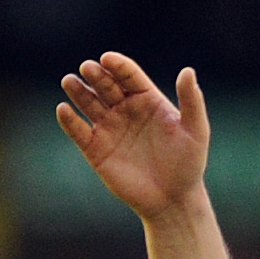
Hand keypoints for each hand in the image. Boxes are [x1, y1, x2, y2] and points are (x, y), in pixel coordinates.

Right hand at [56, 53, 209, 221]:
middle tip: (87, 68)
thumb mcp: (196, 130)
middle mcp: (125, 109)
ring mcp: (109, 128)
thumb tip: (188, 70)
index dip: (117, 66)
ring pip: (89, 104)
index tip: (107, 59)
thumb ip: (192, 101)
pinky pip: (79, 132)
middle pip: (106, 86)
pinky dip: (69, 121)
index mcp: (147, 99)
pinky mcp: (96, 150)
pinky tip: (63, 110)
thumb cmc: (188, 163)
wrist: (172, 200)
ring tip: (69, 81)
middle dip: (96, 76)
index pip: (128, 76)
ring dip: (78, 92)